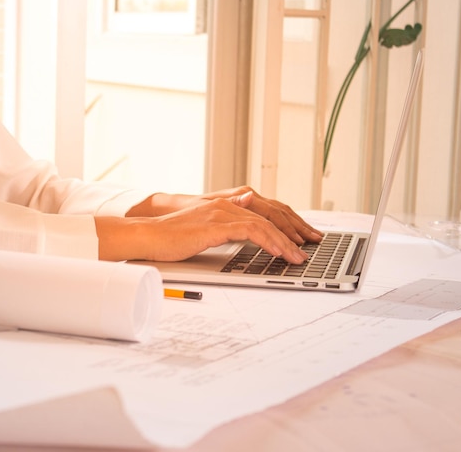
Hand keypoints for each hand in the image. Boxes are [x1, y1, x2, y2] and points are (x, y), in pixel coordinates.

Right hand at [97, 191, 318, 262]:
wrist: (149, 236)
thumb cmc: (172, 236)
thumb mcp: (203, 224)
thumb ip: (225, 217)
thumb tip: (245, 205)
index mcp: (225, 203)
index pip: (264, 212)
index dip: (286, 224)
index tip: (301, 239)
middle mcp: (226, 203)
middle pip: (269, 215)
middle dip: (294, 231)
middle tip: (311, 246)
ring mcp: (221, 213)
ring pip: (264, 224)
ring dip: (285, 241)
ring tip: (298, 257)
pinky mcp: (216, 225)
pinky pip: (251, 232)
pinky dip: (268, 241)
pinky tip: (279, 252)